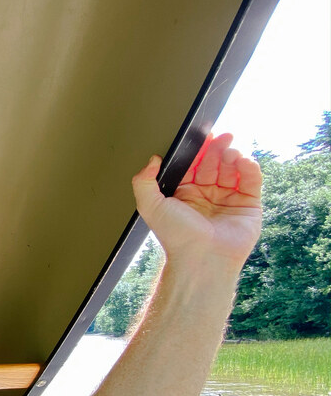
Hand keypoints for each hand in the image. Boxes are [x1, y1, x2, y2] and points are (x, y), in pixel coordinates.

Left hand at [132, 133, 262, 269]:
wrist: (202, 259)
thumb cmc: (176, 237)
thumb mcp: (150, 206)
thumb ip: (144, 181)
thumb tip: (152, 159)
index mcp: (184, 194)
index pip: (192, 165)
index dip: (197, 150)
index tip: (202, 136)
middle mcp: (206, 195)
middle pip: (214, 163)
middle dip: (217, 148)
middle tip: (222, 137)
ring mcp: (228, 199)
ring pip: (233, 169)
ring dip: (233, 156)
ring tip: (231, 152)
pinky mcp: (247, 205)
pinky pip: (251, 180)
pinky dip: (250, 168)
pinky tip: (244, 161)